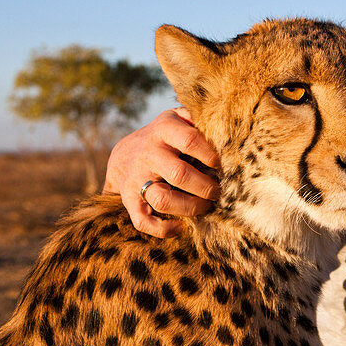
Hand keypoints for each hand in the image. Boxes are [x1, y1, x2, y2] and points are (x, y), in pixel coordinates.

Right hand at [103, 108, 219, 237]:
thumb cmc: (164, 137)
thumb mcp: (177, 118)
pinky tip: (180, 227)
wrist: (124, 152)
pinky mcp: (128, 199)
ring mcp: (137, 178)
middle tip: (219, 191)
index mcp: (164, 130)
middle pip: (179, 174)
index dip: (209, 154)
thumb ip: (195, 116)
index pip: (189, 140)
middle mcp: (149, 154)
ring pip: (163, 199)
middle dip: (205, 186)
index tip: (221, 164)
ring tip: (206, 206)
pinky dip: (162, 229)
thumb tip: (221, 119)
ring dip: (189, 207)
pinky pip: (142, 220)